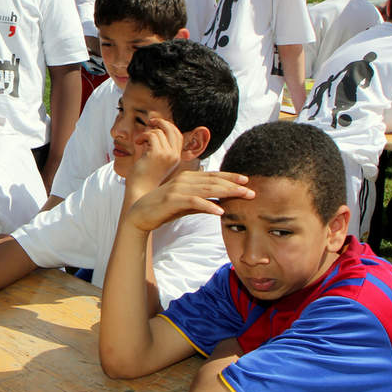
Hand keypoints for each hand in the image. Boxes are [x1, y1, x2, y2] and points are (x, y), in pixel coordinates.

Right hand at [125, 171, 253, 232]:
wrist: (139, 214)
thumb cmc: (163, 209)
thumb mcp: (185, 204)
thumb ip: (201, 201)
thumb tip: (220, 204)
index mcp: (187, 178)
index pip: (213, 176)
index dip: (230, 177)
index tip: (246, 181)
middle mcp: (184, 180)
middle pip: (214, 181)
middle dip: (234, 185)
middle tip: (251, 190)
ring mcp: (178, 189)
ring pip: (207, 189)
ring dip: (227, 192)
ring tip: (242, 196)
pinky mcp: (173, 200)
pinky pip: (194, 202)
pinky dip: (208, 206)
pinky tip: (220, 211)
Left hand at [126, 117, 184, 194]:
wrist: (140, 189)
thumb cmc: (145, 176)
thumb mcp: (156, 160)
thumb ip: (160, 147)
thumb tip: (156, 129)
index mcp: (176, 157)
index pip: (178, 135)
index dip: (168, 126)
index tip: (157, 124)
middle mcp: (174, 155)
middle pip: (172, 129)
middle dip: (161, 122)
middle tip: (150, 122)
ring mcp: (167, 155)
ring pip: (158, 132)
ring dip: (147, 133)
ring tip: (140, 141)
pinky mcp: (157, 154)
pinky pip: (151, 135)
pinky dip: (142, 136)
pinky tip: (138, 143)